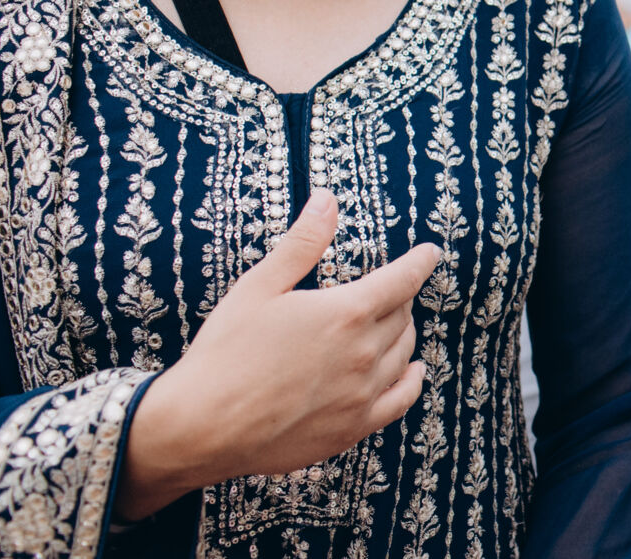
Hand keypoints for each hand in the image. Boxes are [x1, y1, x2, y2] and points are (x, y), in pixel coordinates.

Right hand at [116, 191, 442, 518]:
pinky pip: (400, 400)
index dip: (420, 262)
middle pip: (402, 316)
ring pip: (403, 354)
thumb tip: (326, 199)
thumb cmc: (224, 352)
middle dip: (399, 297)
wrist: (200, 427)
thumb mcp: (259, 286)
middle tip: (388, 290)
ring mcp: (361, 395)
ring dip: (402, 333)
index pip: (402, 279)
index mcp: (346, 314)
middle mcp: (363, 354)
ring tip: (393, 324)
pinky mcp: (352, 429)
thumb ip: (301, 243)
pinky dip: (411, 380)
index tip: (430, 253)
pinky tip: (411, 371)